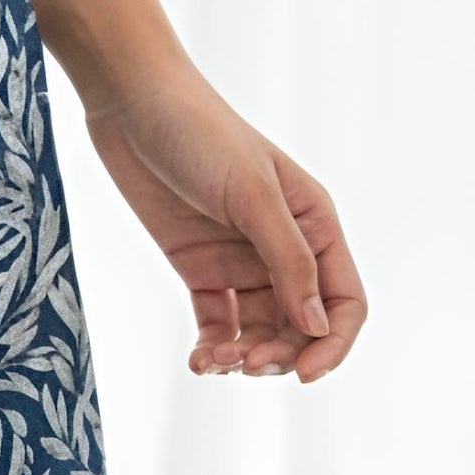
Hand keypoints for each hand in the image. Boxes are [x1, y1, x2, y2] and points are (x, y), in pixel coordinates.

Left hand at [82, 63, 365, 381]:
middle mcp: (282, 247)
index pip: (343, 301)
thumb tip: (318, 328)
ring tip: (217, 360)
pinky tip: (200, 361)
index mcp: (313, 223)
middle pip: (301, 326)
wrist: (131, 101)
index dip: (332, 342)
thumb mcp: (252, 193)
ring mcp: (240, 258)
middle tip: (247, 363)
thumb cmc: (200, 132)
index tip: (304, 373)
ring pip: (260, 331)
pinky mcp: (199, 265)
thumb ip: (288, 260)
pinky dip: (213, 348)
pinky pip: (218, 323)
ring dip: (245, 356)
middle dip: (281, 354)